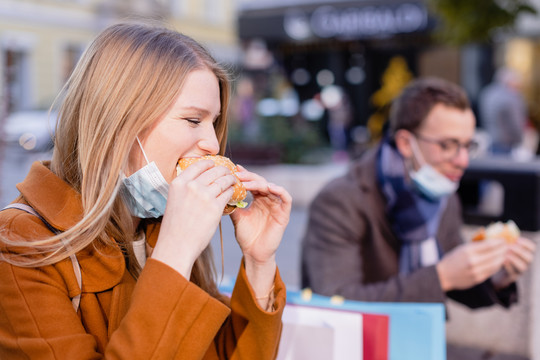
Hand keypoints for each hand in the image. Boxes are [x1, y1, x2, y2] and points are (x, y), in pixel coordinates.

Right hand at [151, 160, 236, 277]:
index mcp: (179, 183)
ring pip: (224, 181)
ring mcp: (204, 196)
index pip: (198, 165)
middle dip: (224, 170)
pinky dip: (232, 192)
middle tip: (228, 172)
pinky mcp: (215, 207)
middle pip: (214, 170)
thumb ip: (186, 188)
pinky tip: (234, 193)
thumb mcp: (174, 200)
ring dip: (231, 180)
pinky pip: (228, 194)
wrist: (177, 245)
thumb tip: (200, 180)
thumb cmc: (175, 226)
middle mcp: (192, 186)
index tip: (214, 164)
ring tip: (234, 181)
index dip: (209, 163)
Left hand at [230, 165, 291, 299]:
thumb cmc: (246, 236)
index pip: (252, 183)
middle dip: (250, 177)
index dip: (244, 176)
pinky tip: (270, 187)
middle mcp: (268, 200)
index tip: (233, 170)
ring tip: (248, 183)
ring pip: (272, 188)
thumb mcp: (237, 217)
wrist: (254, 253)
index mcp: (258, 199)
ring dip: (261, 183)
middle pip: (261, 182)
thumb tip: (222, 190)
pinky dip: (280, 191)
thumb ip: (233, 204)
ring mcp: (277, 206)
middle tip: (238, 175)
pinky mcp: (284, 214)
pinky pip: (286, 199)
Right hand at [436, 238, 507, 290]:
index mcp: (468, 251)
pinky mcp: (478, 279)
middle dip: (503, 249)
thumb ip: (476, 245)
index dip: (499, 242)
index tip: (503, 239)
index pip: (489, 245)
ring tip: (504, 253)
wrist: (443, 275)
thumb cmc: (452, 259)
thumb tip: (490, 239)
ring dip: (502, 257)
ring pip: (496, 263)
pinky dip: (497, 265)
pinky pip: (492, 271)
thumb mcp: (461, 248)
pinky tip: (498, 261)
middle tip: (507, 246)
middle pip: (495, 254)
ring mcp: (476, 271)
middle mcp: (473, 261)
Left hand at [491, 237, 535, 289]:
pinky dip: (508, 266)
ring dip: (514, 259)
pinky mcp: (512, 277)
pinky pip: (513, 272)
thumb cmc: (497, 253)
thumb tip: (499, 225)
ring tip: (505, 254)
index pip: (532, 247)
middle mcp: (524, 261)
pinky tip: (502, 261)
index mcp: (524, 252)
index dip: (526, 243)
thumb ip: (503, 237)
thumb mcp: (501, 244)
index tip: (516, 239)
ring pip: (523, 266)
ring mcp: (519, 270)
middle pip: (529, 257)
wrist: (494, 269)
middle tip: (509, 247)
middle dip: (520, 251)